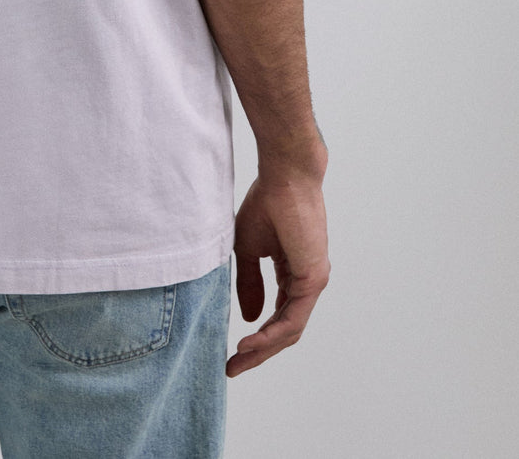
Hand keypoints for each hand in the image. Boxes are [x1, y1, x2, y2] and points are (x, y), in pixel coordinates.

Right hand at [227, 166, 329, 376]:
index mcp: (293, 273)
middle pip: (285, 330)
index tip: (231, 353)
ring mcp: (313, 282)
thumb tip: (249, 317)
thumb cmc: (267, 202)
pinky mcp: (313, 278)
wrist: (284, 176)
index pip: (277, 316)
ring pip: (290, 330)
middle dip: (258, 352)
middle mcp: (307, 282)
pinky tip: (251, 342)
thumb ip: (248, 283)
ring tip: (237, 360)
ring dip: (263, 348)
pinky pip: (293, 318)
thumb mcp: (248, 248)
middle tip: (233, 367)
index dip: (256, 337)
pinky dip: (270, 334)